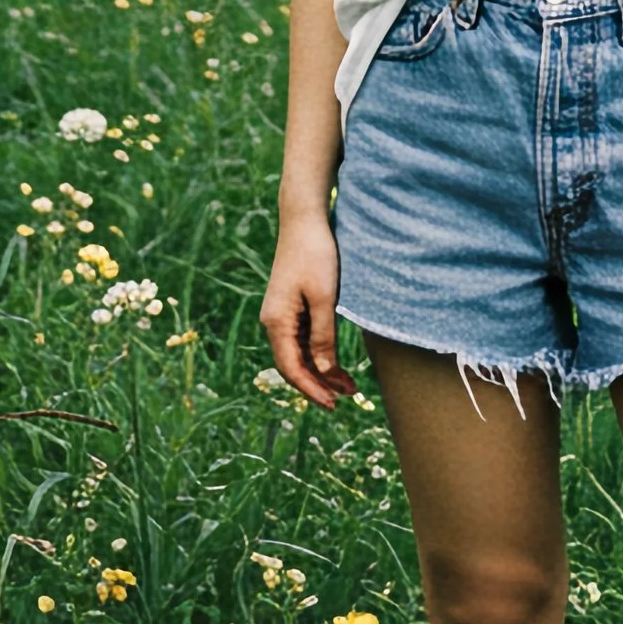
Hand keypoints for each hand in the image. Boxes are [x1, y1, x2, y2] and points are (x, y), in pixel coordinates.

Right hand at [260, 211, 357, 409]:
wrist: (305, 219)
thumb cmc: (315, 254)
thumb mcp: (324, 297)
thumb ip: (323, 336)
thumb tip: (323, 371)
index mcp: (276, 321)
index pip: (291, 368)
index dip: (312, 389)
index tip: (333, 404)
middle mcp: (274, 321)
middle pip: (295, 364)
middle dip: (319, 383)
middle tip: (347, 397)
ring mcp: (282, 313)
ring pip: (300, 352)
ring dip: (322, 369)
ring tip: (348, 384)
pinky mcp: (292, 305)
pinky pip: (303, 337)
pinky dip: (320, 351)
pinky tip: (336, 360)